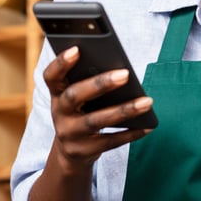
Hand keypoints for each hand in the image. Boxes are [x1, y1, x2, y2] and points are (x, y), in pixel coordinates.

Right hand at [44, 46, 152, 172]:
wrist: (71, 151)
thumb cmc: (83, 112)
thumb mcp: (81, 98)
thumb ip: (91, 83)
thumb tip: (122, 72)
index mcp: (57, 94)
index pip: (51, 76)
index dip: (61, 63)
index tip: (76, 49)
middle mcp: (59, 113)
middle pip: (75, 95)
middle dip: (100, 84)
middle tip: (125, 74)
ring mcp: (69, 134)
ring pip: (96, 121)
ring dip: (124, 110)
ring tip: (147, 101)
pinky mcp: (83, 151)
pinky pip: (110, 141)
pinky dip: (131, 133)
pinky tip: (148, 126)